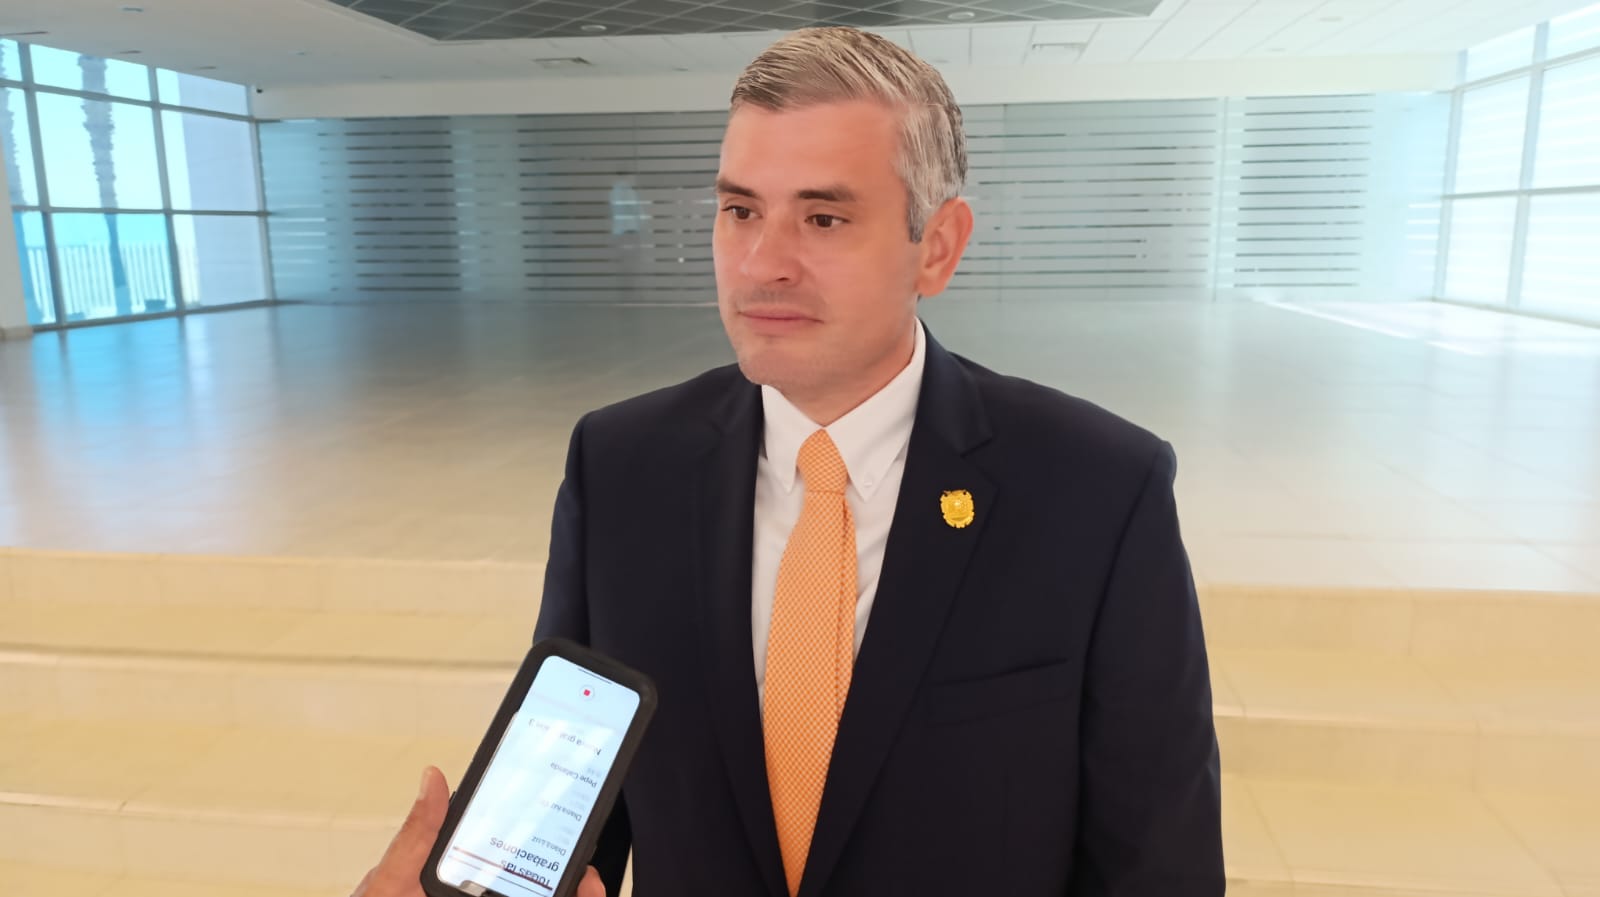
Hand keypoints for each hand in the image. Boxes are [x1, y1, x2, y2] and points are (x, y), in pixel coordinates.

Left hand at [350, 766, 606, 896]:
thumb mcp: (390, 886)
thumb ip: (417, 838)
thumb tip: (432, 779)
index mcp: (448, 887)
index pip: (500, 857)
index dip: (536, 842)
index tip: (558, 825)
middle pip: (532, 884)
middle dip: (567, 875)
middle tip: (585, 870)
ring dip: (574, 892)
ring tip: (587, 886)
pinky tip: (581, 895)